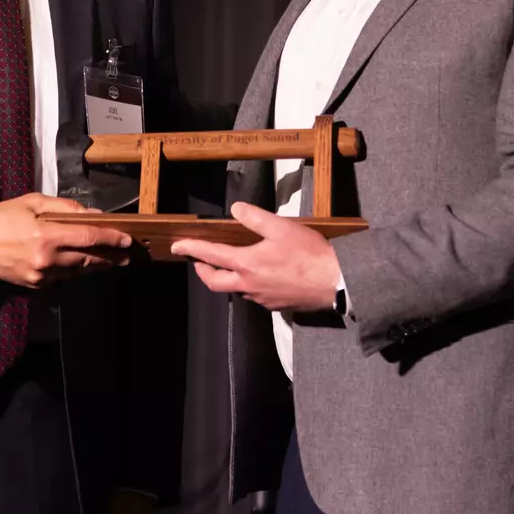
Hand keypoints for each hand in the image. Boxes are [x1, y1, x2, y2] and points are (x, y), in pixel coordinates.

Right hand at [0, 193, 131, 287]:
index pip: (89, 238)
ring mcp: (41, 276)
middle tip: (126, 255)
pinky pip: (63, 279)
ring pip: (78, 272)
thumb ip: (65, 208)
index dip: (111, 239)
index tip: (127, 239)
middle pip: (88, 260)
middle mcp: (47, 260)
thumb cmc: (1, 217)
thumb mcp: (33, 202)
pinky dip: (75, 271)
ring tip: (110, 260)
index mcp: (47, 236)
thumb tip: (92, 214)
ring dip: (95, 266)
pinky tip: (83, 265)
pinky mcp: (35, 286)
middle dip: (110, 257)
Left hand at [171, 202, 339, 311]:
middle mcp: (249, 285)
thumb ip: (256, 218)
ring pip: (234, 289)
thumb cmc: (311, 254)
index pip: (211, 255)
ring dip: (226, 277)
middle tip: (198, 260)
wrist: (336, 282)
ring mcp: (261, 298)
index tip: (177, 246)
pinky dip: (247, 284)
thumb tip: (236, 208)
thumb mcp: (282, 228)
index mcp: (247, 264)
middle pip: (214, 283)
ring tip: (229, 264)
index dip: (192, 249)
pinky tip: (259, 274)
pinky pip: (253, 295)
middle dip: (202, 270)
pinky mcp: (274, 305)